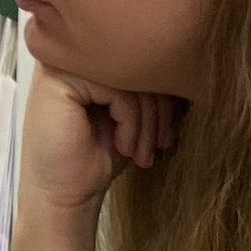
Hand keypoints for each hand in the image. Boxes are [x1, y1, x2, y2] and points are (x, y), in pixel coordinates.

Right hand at [19, 67, 180, 216]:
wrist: (64, 196)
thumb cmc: (95, 158)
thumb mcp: (134, 116)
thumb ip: (152, 87)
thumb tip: (192, 70)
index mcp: (88, 59)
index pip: (139, 59)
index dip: (163, 94)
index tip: (167, 133)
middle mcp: (71, 54)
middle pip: (135, 64)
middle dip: (158, 109)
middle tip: (161, 143)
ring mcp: (61, 65)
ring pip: (128, 76)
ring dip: (147, 120)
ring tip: (144, 152)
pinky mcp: (58, 80)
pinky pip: (115, 89)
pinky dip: (131, 122)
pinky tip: (124, 146)